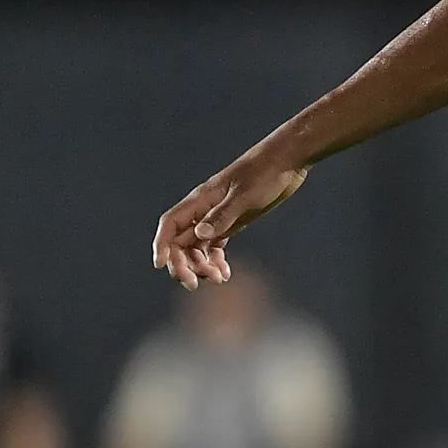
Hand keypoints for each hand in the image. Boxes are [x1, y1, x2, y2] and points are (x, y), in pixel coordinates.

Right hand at [153, 157, 306, 288]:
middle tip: (194, 284)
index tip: (160, 265)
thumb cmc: (265, 174)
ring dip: (201, 266)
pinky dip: (216, 261)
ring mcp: (218, 216)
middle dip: (183, 264)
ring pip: (197, 247)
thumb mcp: (245, 197)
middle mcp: (204, 210)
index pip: (170, 224)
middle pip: (181, 241)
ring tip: (218, 279)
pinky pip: (215, 246)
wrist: (287, 162)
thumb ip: (222, 216)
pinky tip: (225, 273)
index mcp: (201, 200)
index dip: (162, 245)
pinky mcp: (232, 221)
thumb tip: (199, 235)